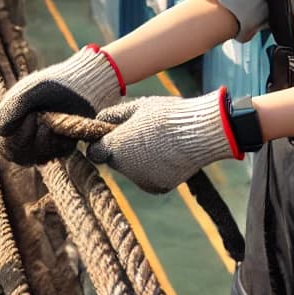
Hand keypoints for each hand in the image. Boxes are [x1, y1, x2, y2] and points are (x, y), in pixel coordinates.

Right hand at [0, 45, 126, 163]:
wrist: (83, 84)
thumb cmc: (52, 84)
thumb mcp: (29, 92)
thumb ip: (12, 109)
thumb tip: (1, 132)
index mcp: (12, 120)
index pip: (4, 143)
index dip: (14, 137)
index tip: (31, 116)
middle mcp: (24, 134)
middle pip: (18, 155)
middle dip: (29, 140)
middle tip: (43, 119)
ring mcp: (43, 142)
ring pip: (37, 158)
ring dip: (45, 141)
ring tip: (54, 120)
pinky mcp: (61, 146)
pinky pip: (57, 154)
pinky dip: (60, 142)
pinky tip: (65, 125)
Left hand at [87, 89, 235, 193]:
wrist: (198, 134)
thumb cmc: (167, 115)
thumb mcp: (138, 106)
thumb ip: (113, 114)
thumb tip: (98, 119)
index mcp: (114, 146)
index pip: (95, 152)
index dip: (102, 143)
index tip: (112, 135)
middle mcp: (123, 168)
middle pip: (115, 161)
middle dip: (123, 151)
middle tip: (143, 134)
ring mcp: (141, 180)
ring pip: (134, 171)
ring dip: (141, 161)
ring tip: (161, 143)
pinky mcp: (158, 188)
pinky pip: (151, 178)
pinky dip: (157, 170)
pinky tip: (170, 155)